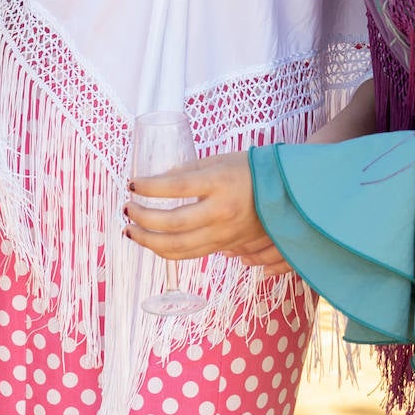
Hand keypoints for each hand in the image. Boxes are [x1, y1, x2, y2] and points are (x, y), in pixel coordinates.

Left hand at [126, 151, 289, 269]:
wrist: (288, 193)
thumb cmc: (251, 170)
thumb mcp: (219, 160)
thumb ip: (189, 171)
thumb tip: (158, 180)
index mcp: (219, 183)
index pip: (175, 187)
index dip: (149, 188)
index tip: (132, 184)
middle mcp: (221, 211)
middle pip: (172, 223)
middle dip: (142, 218)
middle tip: (126, 210)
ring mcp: (224, 233)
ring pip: (179, 248)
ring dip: (149, 241)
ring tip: (131, 230)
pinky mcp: (226, 246)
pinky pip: (191, 254)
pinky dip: (167, 251)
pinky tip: (153, 242)